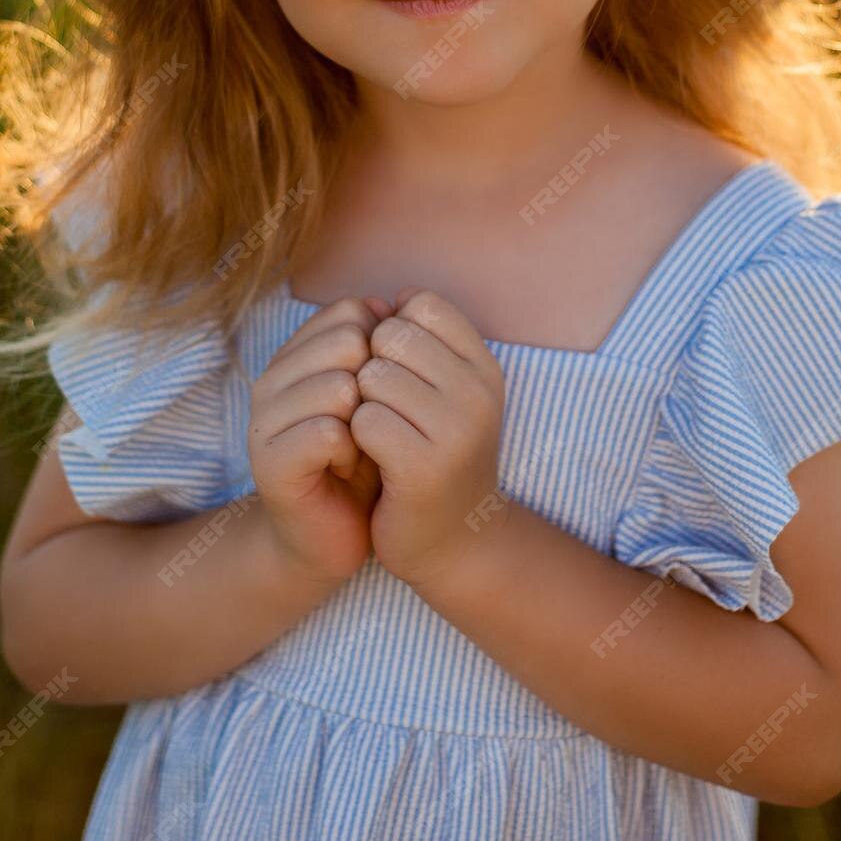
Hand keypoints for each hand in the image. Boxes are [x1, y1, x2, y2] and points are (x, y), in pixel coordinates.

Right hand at [248, 293, 394, 583]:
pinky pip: (328, 433)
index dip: (382, 348)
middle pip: (345, 343)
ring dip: (365, 422)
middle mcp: (272, 379)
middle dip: (375, 385)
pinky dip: (352, 452)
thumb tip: (390, 302)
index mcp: (296, 355)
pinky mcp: (269, 461)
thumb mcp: (378, 396)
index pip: (349, 312)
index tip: (379, 392)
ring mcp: (264, 419)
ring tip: (358, 449)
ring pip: (337, 386)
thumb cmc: (364, 461)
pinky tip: (347, 468)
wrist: (335, 534)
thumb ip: (379, 348)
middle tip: (369, 426)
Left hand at [349, 287, 507, 589]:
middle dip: (371, 366)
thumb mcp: (445, 392)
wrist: (453, 542)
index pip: (422, 304)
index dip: (393, 330)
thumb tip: (388, 299)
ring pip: (371, 376)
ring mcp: (455, 432)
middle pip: (392, 335)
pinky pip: (363, 421)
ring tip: (379, 434)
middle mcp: (479, 394)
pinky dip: (355, 438)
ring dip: (361, 404)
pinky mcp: (423, 468)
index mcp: (485, 368)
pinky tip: (372, 459)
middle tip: (383, 408)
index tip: (397, 371)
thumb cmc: (436, 455)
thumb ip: (423, 343)